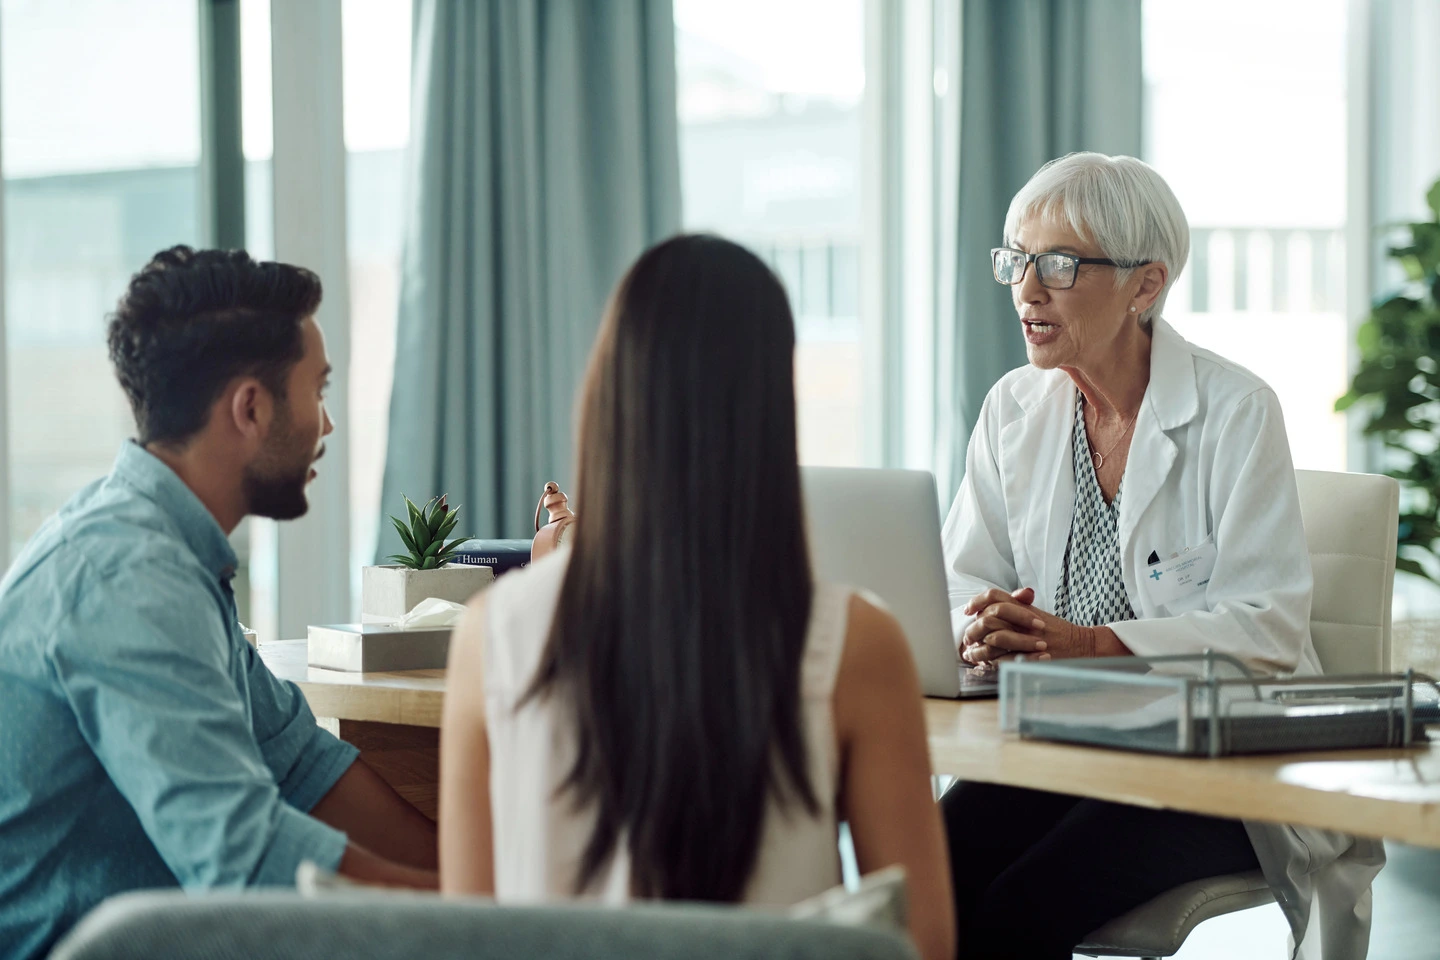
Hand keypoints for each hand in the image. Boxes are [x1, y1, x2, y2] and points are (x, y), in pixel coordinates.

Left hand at [961, 588, 1100, 666]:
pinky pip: (1005, 658)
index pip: (994, 596)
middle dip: (973, 628)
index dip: (977, 601)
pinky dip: (991, 661)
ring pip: (994, 639)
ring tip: (970, 653)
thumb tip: (991, 606)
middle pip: (989, 617)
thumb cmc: (1058, 631)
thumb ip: (1016, 607)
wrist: (1082, 644)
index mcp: (1023, 606)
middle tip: (966, 636)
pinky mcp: (1032, 654)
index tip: (967, 611)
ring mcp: (1028, 637)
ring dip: (978, 647)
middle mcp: (1023, 619)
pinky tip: (984, 663)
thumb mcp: (1036, 613)